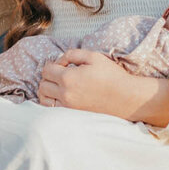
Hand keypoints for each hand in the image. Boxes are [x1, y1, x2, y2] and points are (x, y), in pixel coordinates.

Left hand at [39, 49, 168, 125]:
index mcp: (68, 78)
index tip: (62, 65)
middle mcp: (65, 94)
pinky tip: (60, 97)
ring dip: (47, 91)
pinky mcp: (72, 115)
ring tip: (58, 86)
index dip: (52, 65)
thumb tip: (59, 61)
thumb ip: (72, 54)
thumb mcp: (93, 57)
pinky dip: (51, 103)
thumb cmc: (111, 75)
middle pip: (42, 85)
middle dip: (48, 77)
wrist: (126, 97)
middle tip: (60, 74)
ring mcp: (68, 107)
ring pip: (44, 99)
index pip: (46, 70)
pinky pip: (52, 110)